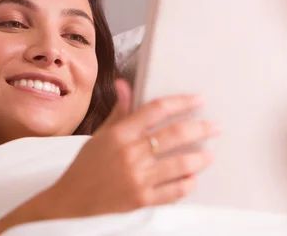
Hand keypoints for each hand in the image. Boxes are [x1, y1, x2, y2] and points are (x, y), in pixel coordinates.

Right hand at [45, 78, 217, 218]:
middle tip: (215, 127)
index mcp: (119, 134)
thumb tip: (124, 85)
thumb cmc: (85, 166)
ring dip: (199, 158)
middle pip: (174, 134)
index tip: (198, 99)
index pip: (156, 110)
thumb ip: (119, 111)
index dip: (181, 102)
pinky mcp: (141, 200)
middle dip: (200, 128)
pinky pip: (173, 191)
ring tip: (209, 155)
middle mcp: (130, 154)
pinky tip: (192, 179)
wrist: (70, 201)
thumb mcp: (100, 135)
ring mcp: (137, 178)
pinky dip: (187, 184)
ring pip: (179, 163)